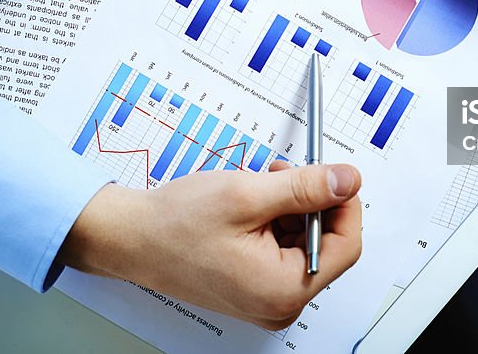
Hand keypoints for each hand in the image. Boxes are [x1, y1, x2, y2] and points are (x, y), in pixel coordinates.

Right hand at [59, 162, 362, 329]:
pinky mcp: (253, 286)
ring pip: (303, 242)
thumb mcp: (248, 195)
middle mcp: (278, 303)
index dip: (344, 204)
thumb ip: (306, 188)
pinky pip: (282, 249)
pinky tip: (250, 204)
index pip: (345, 246)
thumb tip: (348, 181)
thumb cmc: (176, 224)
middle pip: (325, 244)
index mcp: (283, 290)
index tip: (334, 174)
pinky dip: (274, 220)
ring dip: (290, 207)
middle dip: (310, 202)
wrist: (129, 237)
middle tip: (282, 173)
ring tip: (258, 186)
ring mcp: (265, 297)